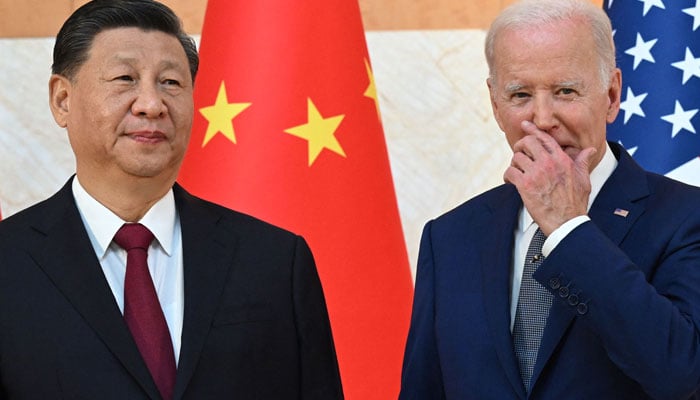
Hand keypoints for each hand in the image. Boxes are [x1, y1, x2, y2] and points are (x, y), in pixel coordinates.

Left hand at [503, 121, 594, 235]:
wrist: (566, 222)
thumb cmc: (575, 203)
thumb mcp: (584, 180)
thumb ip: (582, 162)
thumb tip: (589, 150)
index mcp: (562, 160)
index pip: (545, 138)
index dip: (533, 129)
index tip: (525, 125)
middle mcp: (549, 163)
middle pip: (528, 143)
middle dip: (520, 146)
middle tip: (519, 154)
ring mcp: (536, 173)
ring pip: (517, 157)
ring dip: (514, 164)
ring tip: (517, 172)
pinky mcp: (525, 185)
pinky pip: (510, 172)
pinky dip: (507, 176)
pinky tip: (510, 182)